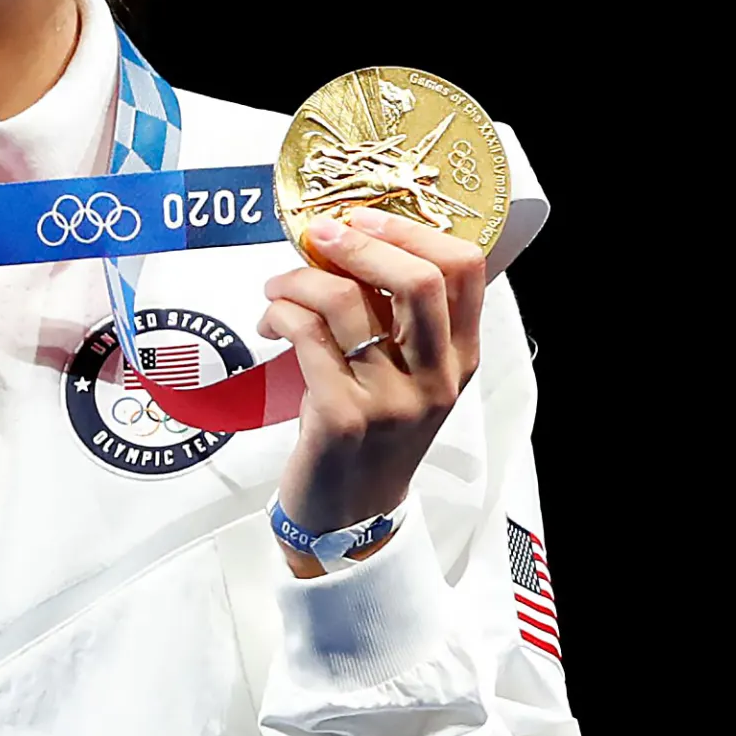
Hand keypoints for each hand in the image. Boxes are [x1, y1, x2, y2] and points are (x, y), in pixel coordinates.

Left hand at [257, 208, 485, 564]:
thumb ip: (400, 320)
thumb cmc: (372, 436)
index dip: (412, 231)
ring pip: (347, 302)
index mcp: (460, 358)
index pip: (465, 270)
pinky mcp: (342, 416)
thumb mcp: (409, 378)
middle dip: (359, 243)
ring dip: (299, 280)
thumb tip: (352, 243)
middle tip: (318, 236)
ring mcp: (391, 399)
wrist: (349, 516)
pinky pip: (307, 337)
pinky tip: (269, 322)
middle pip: (417, 279)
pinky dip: (280, 314)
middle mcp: (436, 378)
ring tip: (277, 289)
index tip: (365, 219)